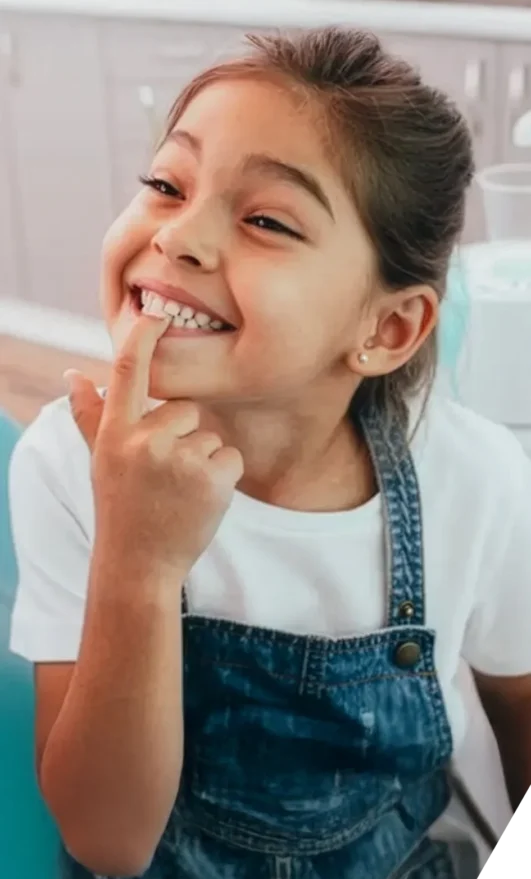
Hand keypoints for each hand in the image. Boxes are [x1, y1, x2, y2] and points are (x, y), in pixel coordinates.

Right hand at [65, 315, 242, 578]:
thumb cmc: (120, 506)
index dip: (143, 337)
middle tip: (164, 476)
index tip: (156, 313)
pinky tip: (200, 500)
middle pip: (186, 408)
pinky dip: (223, 477)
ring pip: (210, 435)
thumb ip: (90, 415)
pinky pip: (231, 456)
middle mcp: (144, 440)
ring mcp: (179, 459)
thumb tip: (73, 375)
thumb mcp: (101, 459)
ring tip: (178, 492)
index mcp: (116, 432)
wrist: (139, 565)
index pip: (127, 371)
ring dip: (202, 460)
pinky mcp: (212, 478)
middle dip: (183, 436)